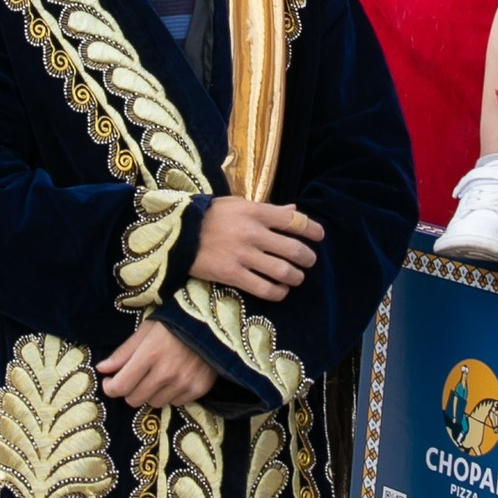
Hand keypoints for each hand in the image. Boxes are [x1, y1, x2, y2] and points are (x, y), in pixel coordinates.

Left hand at [97, 323, 217, 409]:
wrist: (212, 324)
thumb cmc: (173, 325)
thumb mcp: (145, 331)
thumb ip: (123, 353)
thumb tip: (102, 369)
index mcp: (149, 355)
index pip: (120, 386)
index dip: (110, 387)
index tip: (110, 381)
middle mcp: (165, 373)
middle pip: (134, 399)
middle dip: (129, 391)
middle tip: (133, 378)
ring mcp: (183, 383)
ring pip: (154, 403)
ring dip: (150, 393)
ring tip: (156, 376)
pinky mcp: (198, 389)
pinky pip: (175, 403)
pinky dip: (170, 394)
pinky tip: (174, 379)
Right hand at [191, 195, 319, 300]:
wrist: (178, 232)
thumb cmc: (210, 216)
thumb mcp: (238, 204)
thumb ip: (268, 210)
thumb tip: (294, 210)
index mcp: (255, 212)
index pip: (295, 220)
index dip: (313, 230)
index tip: (319, 236)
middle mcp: (253, 233)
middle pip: (295, 249)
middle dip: (308, 258)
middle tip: (308, 262)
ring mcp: (243, 255)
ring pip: (283, 271)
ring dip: (296, 277)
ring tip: (296, 278)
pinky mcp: (232, 275)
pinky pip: (264, 289)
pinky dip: (278, 292)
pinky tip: (280, 291)